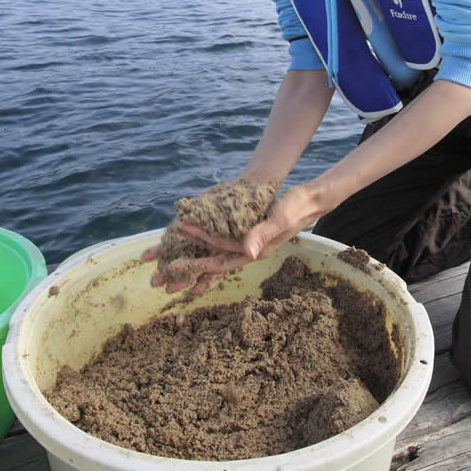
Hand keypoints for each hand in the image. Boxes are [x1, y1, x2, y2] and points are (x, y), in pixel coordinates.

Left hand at [141, 183, 322, 295]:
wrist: (309, 200)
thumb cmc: (296, 208)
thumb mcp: (280, 219)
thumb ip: (262, 234)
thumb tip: (246, 252)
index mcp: (254, 250)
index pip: (219, 260)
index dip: (196, 262)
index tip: (173, 264)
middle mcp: (247, 249)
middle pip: (212, 260)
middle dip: (188, 265)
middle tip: (161, 270)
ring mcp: (247, 241)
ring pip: (213, 251)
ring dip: (193, 252)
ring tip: (169, 257)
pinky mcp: (246, 231)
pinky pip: (220, 239)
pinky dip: (204, 240)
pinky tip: (191, 238)